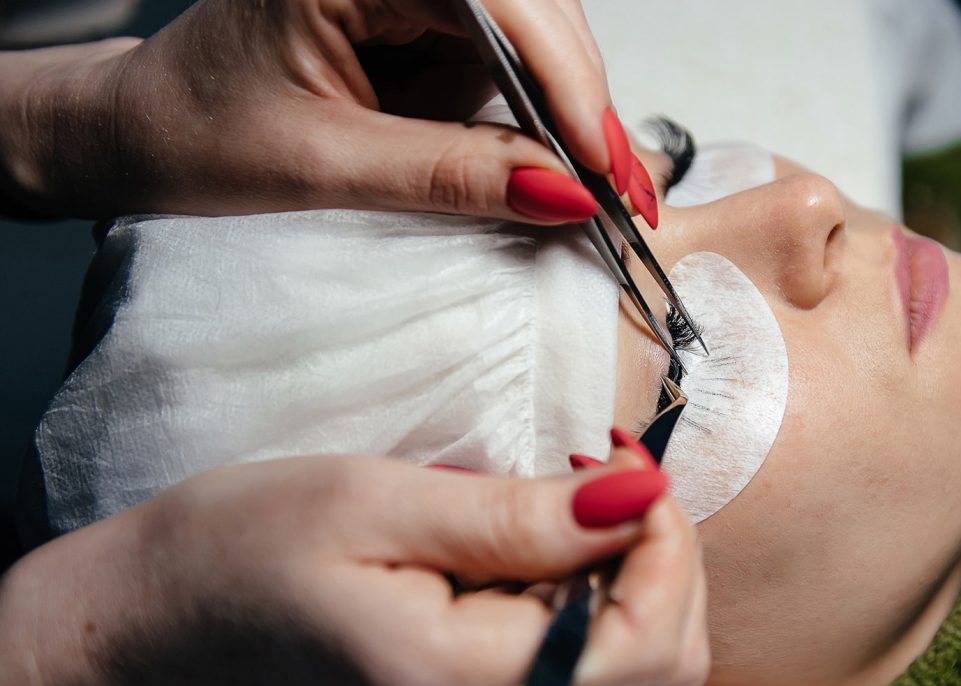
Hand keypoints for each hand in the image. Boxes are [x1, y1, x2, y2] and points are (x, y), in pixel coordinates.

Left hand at [0, 0, 632, 221]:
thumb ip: (445, 174)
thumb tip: (563, 194)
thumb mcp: (320, 164)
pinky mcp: (423, 18)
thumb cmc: (194, 131)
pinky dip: (541, 112)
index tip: (600, 162)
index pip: (494, 0)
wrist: (142, 131)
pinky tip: (562, 160)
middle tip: (621, 191)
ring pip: (536, 29)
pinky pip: (508, 55)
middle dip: (581, 98)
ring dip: (571, 108)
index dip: (563, 79)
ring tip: (599, 187)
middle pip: (534, 8)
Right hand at [0, 451, 707, 685]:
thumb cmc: (231, 560)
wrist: (142, 641)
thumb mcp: (369, 502)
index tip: (623, 460)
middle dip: (662, 560)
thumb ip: (514, 514)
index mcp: (462, 685)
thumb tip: (638, 494)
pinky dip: (593, 619)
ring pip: (633, 684)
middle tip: (602, 480)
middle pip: (661, 668)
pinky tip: (539, 563)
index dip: (667, 539)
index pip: (651, 636)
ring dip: (632, 586)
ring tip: (565, 513)